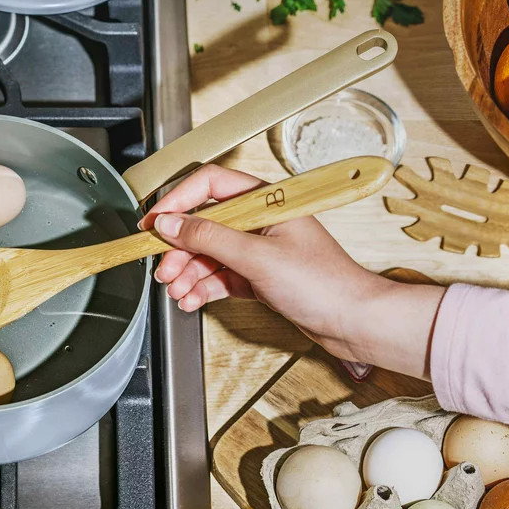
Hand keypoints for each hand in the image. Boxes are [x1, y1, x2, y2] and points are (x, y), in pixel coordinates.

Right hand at [138, 164, 386, 357]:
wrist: (355, 322)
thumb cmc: (324, 284)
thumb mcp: (258, 257)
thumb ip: (210, 238)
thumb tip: (171, 224)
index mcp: (265, 200)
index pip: (209, 186)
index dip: (177, 202)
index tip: (154, 223)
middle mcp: (260, 220)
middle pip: (204, 223)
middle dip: (180, 248)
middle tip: (163, 268)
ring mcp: (259, 248)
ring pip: (210, 252)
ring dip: (188, 271)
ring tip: (176, 289)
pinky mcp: (259, 275)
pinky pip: (220, 275)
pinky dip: (203, 286)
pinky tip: (191, 298)